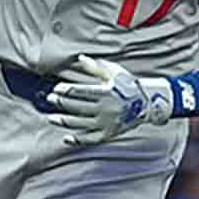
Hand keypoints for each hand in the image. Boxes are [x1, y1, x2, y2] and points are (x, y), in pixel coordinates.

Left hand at [46, 56, 172, 146]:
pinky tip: (66, 138)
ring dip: (64, 121)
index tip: (56, 88)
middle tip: (49, 99)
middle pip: (78, 107)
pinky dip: (78, 140)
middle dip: (62, 103)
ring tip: (51, 118)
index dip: (67, 90)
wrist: (148, 103)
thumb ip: (96, 67)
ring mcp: (107, 123)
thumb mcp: (115, 73)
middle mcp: (106, 109)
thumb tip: (80, 58)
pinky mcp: (109, 134)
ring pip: (81, 124)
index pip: (82, 92)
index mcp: (107, 92)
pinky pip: (91, 139)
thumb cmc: (129, 85)